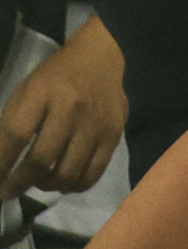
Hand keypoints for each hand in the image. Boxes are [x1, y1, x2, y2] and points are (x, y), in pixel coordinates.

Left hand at [1, 20, 125, 199]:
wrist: (100, 58)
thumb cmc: (54, 78)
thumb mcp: (25, 92)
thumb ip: (10, 125)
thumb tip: (0, 164)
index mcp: (42, 93)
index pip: (17, 135)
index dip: (1, 163)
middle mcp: (72, 108)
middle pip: (42, 159)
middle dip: (19, 183)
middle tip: (9, 191)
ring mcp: (96, 123)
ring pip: (68, 173)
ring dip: (46, 186)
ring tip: (38, 183)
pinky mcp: (115, 134)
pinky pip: (93, 172)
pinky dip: (74, 186)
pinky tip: (63, 181)